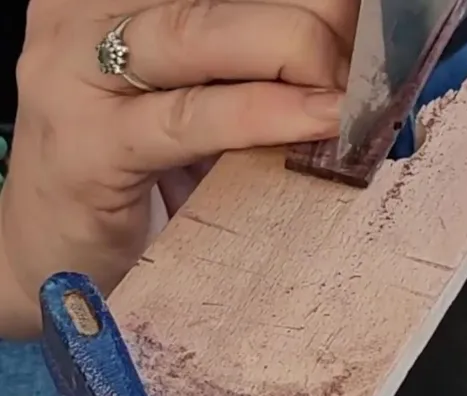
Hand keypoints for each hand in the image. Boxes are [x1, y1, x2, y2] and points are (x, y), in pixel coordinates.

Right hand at [0, 0, 356, 337]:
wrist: (50, 260)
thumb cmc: (141, 171)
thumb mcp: (201, 96)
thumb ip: (257, 62)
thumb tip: (361, 46)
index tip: (370, 11)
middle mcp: (84, 14)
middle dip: (314, 15)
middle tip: (377, 52)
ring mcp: (74, 77)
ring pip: (200, 33)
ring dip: (298, 54)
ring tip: (356, 88)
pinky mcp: (85, 149)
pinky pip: (191, 117)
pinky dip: (265, 114)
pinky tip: (320, 118)